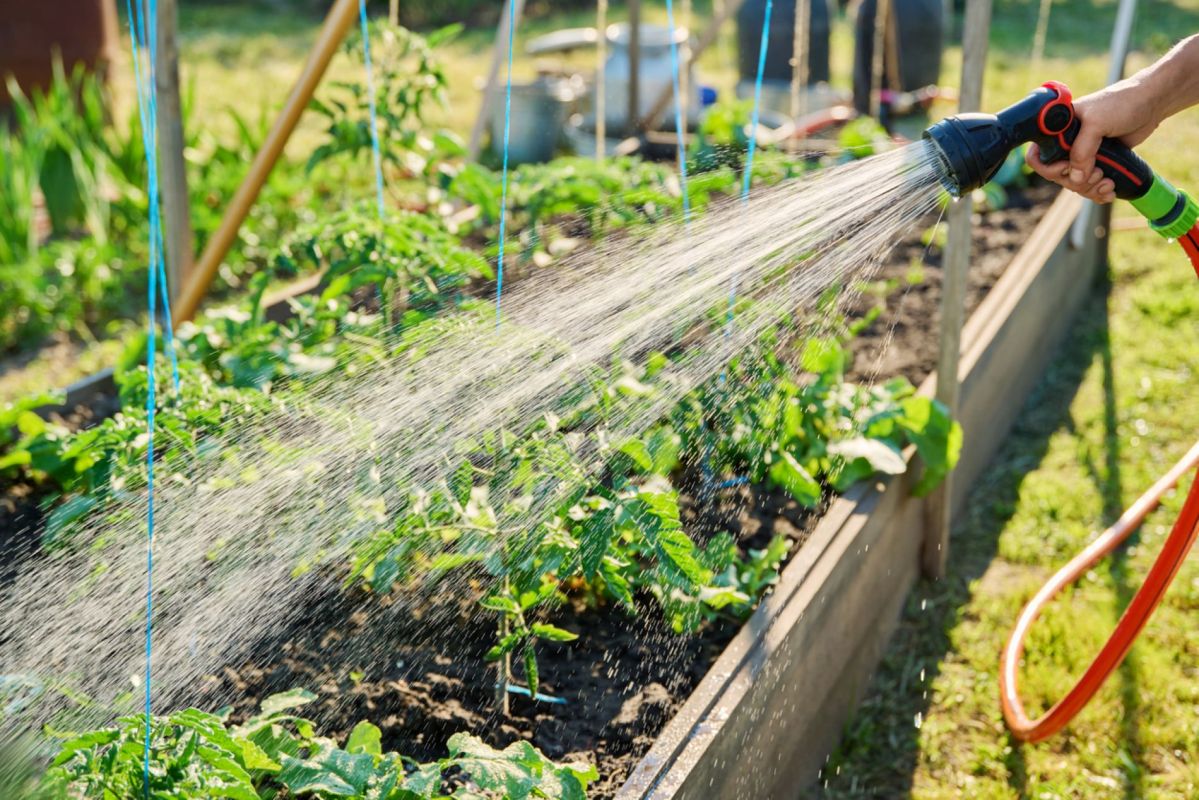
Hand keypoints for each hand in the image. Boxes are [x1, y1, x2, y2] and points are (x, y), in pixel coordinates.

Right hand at [1024, 78, 1163, 203]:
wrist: (1151, 102)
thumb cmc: (1122, 103)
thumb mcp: (1097, 124)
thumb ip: (1082, 151)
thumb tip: (1074, 180)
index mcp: (1058, 129)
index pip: (1038, 155)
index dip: (1049, 167)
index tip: (1067, 168)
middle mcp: (1067, 142)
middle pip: (1058, 175)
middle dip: (1077, 182)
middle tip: (1098, 174)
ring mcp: (1083, 153)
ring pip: (1075, 183)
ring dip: (1090, 189)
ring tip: (1108, 183)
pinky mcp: (1099, 161)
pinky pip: (1091, 184)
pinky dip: (1099, 191)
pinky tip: (1110, 191)